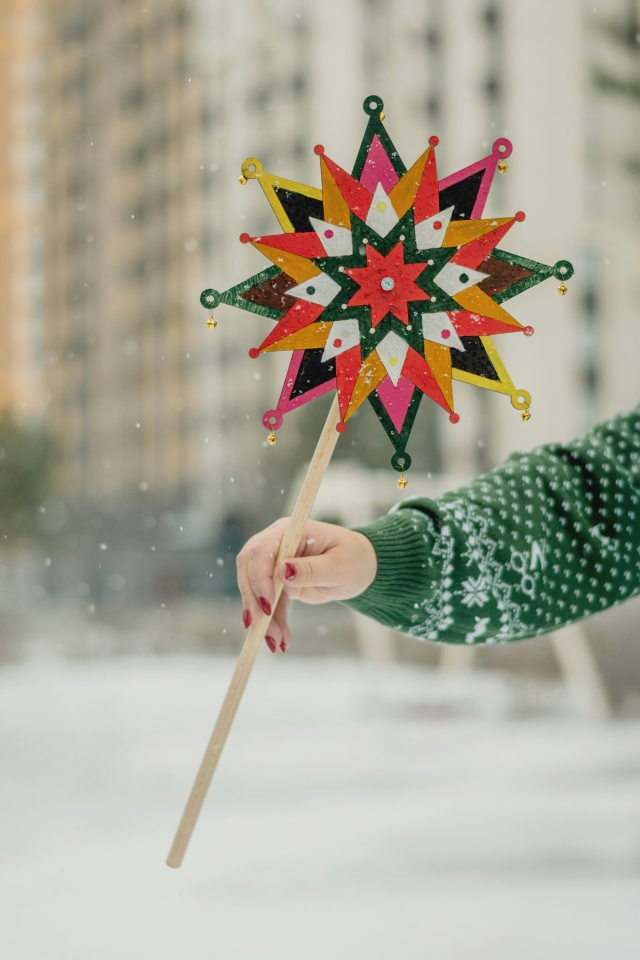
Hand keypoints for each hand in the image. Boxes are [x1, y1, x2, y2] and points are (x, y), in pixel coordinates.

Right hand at [236, 518, 376, 652]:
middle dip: (253, 600)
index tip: (267, 604)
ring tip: (276, 642)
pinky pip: (269, 603)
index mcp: (291, 532)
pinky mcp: (279, 582)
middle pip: (249, 569)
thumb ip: (312, 569)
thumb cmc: (354, 559)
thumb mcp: (339, 567)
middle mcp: (278, 544)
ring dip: (263, 618)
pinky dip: (273, 622)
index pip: (262, 549)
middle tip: (260, 627)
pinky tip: (281, 641)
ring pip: (256, 590)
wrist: (361, 568)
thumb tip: (283, 571)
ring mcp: (276, 563)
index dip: (259, 576)